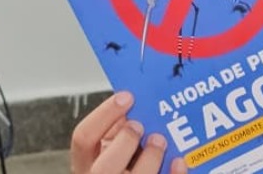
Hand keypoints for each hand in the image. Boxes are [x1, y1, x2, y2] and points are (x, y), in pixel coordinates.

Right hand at [71, 91, 185, 173]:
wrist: (135, 173)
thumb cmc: (125, 162)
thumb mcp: (113, 146)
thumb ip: (118, 131)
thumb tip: (137, 107)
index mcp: (89, 163)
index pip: (83, 138)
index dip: (104, 114)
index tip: (127, 97)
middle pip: (104, 168)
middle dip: (126, 141)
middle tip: (142, 124)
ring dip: (151, 157)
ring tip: (161, 140)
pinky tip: (179, 161)